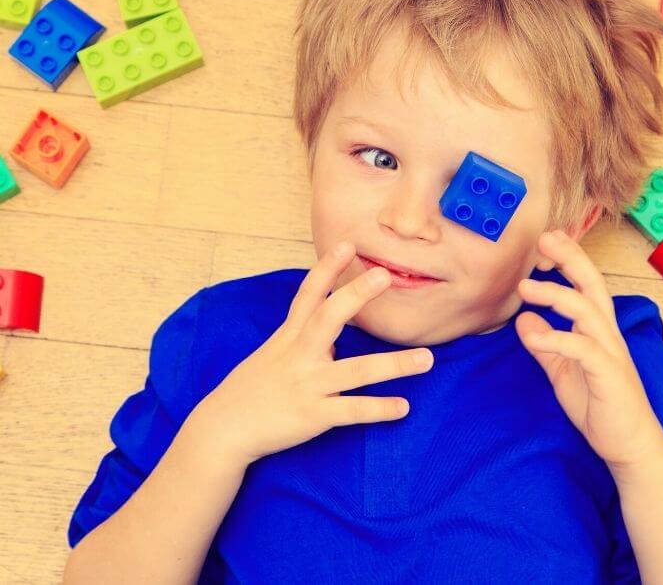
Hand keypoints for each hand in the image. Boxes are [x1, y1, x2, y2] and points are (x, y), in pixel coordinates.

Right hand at [190, 242, 433, 468]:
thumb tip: (333, 325)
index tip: (348, 244)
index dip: (327, 269)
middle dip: (356, 295)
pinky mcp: (311, 416)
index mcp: (289, 337)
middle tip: (386, 274)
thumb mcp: (274, 353)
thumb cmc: (251, 388)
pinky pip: (350, 412)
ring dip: (393, 365)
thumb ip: (304, 335)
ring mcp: (306, 385)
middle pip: (329, 318)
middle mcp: (299, 356)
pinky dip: (378, 409)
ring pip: (355, 371)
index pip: (309, 295)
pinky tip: (403, 407)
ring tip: (427, 359)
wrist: (222, 431)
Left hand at [516, 230, 662, 476]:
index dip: (568, 260)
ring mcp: (611, 352)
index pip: (585, 284)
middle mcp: (608, 333)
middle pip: (592, 285)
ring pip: (587, 310)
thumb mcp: (563, 371)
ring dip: (555, 294)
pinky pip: (583, 349)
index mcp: (598, 329)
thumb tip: (524, 319)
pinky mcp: (608, 374)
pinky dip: (557, 339)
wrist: (630, 446)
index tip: (545, 241)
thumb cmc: (600, 406)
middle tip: (544, 238)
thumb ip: (546, 344)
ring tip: (524, 286)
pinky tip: (532, 336)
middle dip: (570, 258)